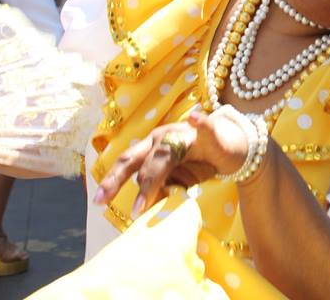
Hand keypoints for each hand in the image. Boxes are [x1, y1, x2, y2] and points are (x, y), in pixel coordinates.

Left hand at [93, 109, 250, 216]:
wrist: (232, 147)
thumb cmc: (200, 162)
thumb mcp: (177, 179)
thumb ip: (160, 190)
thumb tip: (142, 211)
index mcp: (152, 147)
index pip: (127, 163)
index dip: (112, 181)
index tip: (98, 202)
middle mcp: (164, 138)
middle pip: (137, 157)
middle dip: (118, 180)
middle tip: (104, 201)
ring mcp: (185, 134)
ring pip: (165, 153)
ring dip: (152, 177)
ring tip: (143, 200)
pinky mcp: (210, 135)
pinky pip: (205, 127)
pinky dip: (200, 122)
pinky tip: (195, 117)